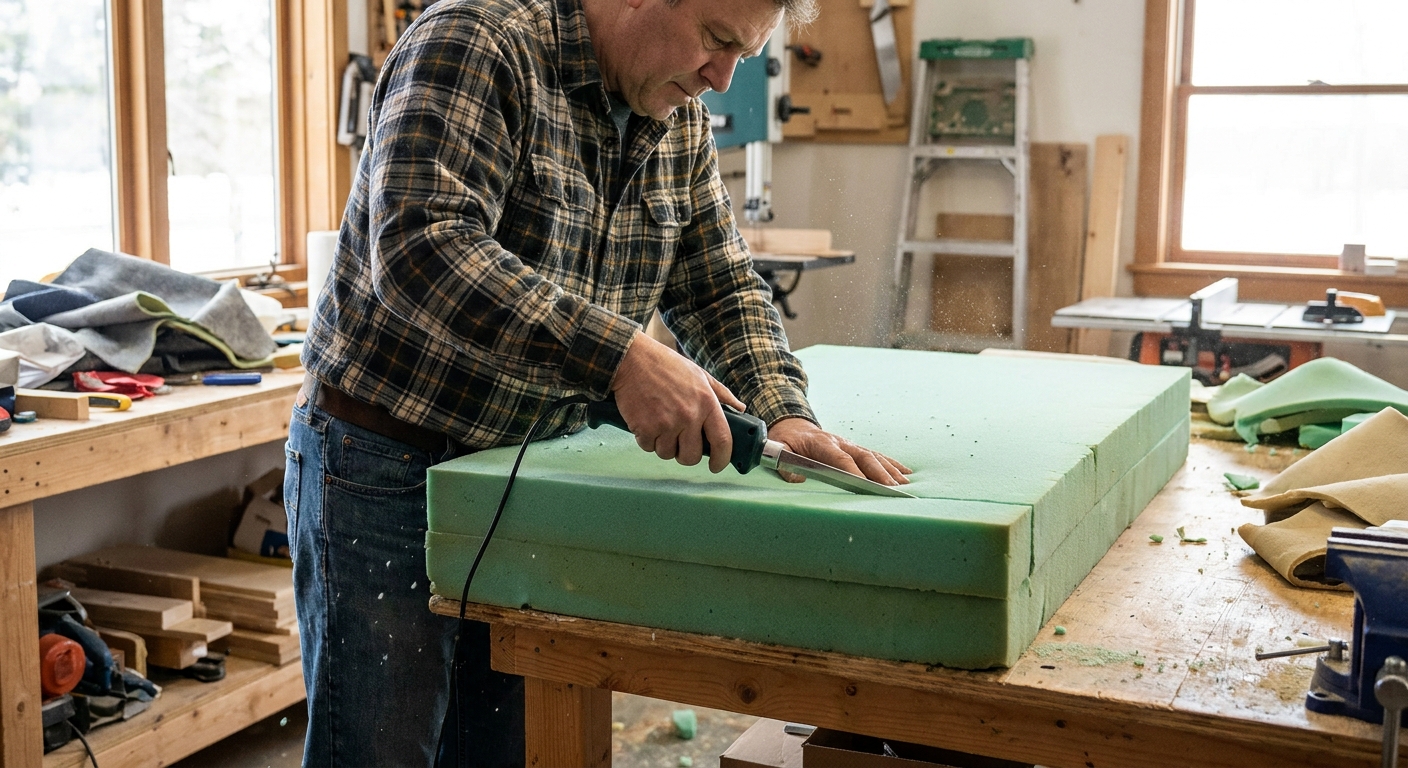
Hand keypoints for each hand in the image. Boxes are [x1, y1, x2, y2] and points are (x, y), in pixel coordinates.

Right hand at [610, 331, 746, 472]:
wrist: (631, 360)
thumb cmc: (665, 365)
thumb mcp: (699, 374)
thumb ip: (721, 393)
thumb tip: (740, 407)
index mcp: (706, 403)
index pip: (722, 440)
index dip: (722, 459)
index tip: (716, 465)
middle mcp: (689, 416)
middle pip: (692, 456)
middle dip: (685, 454)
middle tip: (679, 443)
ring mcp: (667, 424)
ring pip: (667, 453)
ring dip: (663, 445)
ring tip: (659, 425)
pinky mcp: (645, 429)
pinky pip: (648, 447)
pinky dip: (646, 439)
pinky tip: (645, 421)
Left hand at [767, 418, 912, 486]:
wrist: (792, 424)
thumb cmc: (786, 440)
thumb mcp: (779, 450)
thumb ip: (785, 464)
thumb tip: (797, 478)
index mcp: (821, 443)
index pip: (841, 459)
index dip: (854, 472)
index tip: (865, 485)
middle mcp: (840, 442)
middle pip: (864, 458)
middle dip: (879, 473)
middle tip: (892, 489)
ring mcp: (850, 444)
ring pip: (874, 456)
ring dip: (890, 471)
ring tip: (904, 485)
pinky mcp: (855, 448)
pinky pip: (876, 456)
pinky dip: (892, 464)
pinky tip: (905, 473)